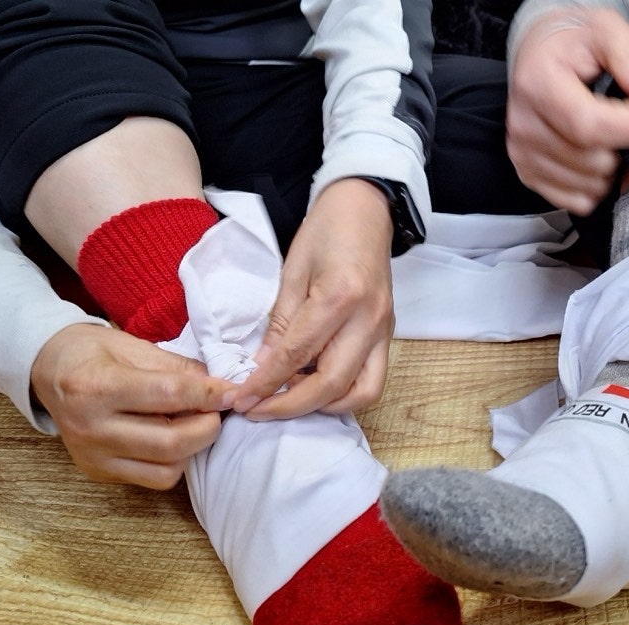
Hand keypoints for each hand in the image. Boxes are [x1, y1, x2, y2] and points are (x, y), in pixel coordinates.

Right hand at [31, 323, 234, 488]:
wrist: (48, 370)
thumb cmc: (92, 353)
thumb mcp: (133, 346)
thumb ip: (177, 368)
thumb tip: (220, 387)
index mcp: (97, 387)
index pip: (170, 395)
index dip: (209, 394)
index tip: (232, 392)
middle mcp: (92, 428)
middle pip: (171, 443)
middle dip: (208, 427)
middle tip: (216, 411)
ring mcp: (93, 457)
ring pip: (166, 470)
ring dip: (192, 449)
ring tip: (192, 423)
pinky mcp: (98, 473)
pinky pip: (151, 478)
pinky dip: (172, 462)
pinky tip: (170, 438)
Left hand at [230, 177, 394, 420]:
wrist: (366, 210)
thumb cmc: (326, 232)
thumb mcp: (292, 271)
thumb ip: (280, 323)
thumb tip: (262, 367)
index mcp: (340, 297)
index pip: (297, 355)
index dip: (265, 383)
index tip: (240, 399)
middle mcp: (369, 321)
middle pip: (330, 384)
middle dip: (289, 407)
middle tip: (256, 411)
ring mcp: (384, 331)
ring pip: (360, 393)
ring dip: (322, 407)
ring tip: (288, 402)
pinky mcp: (389, 336)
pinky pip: (371, 381)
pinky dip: (343, 395)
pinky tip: (314, 388)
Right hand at [506, 8, 628, 214]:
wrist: (539, 52)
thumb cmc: (574, 42)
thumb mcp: (606, 28)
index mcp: (537, 83)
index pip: (590, 126)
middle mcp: (522, 124)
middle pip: (593, 160)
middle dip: (624, 145)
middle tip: (628, 120)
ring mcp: (522, 154)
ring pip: (589, 185)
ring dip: (612, 167)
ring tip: (611, 136)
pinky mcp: (527, 174)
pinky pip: (577, 201)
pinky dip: (596, 186)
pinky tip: (596, 156)